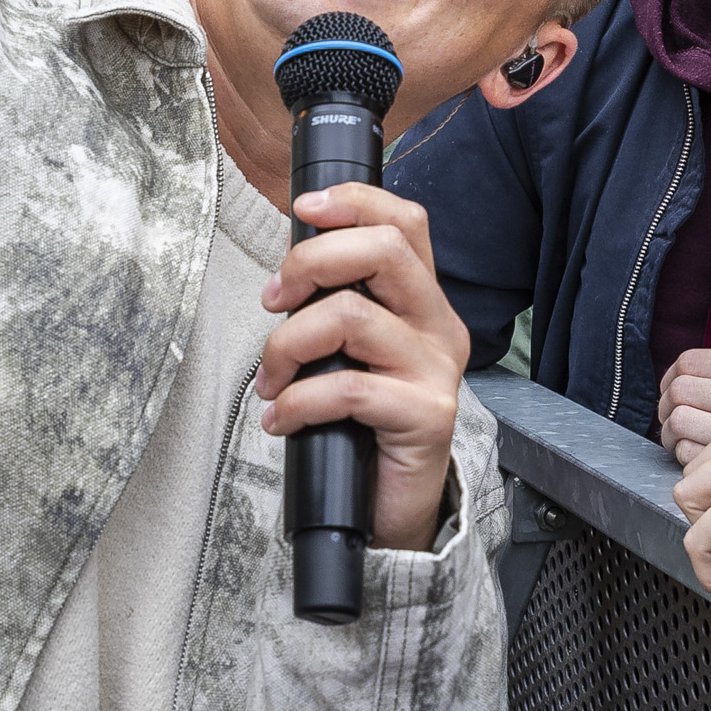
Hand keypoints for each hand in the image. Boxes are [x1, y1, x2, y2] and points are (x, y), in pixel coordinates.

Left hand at [257, 183, 470, 552]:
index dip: (354, 202)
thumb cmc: (361, 424)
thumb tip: (289, 262)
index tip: (303, 210)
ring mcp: (436, 370)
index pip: (404, 223)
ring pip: (351, 317)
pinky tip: (281, 419)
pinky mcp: (426, 416)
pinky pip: (348, 389)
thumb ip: (332, 302)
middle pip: (384, 250)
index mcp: (421, 300)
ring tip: (271, 378)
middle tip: (273, 300)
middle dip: (311, 262)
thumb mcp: (348, 350)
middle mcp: (438, 326)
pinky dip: (298, 401)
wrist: (390, 507)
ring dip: (288, 343)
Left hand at [658, 349, 710, 464]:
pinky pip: (691, 459)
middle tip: (676, 431)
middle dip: (668, 414)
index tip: (673, 398)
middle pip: (680, 391)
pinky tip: (710, 475)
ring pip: (680, 423)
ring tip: (690, 451)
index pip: (691, 362)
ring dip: (675, 442)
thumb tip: (686, 379)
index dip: (671, 382)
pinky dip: (691, 467)